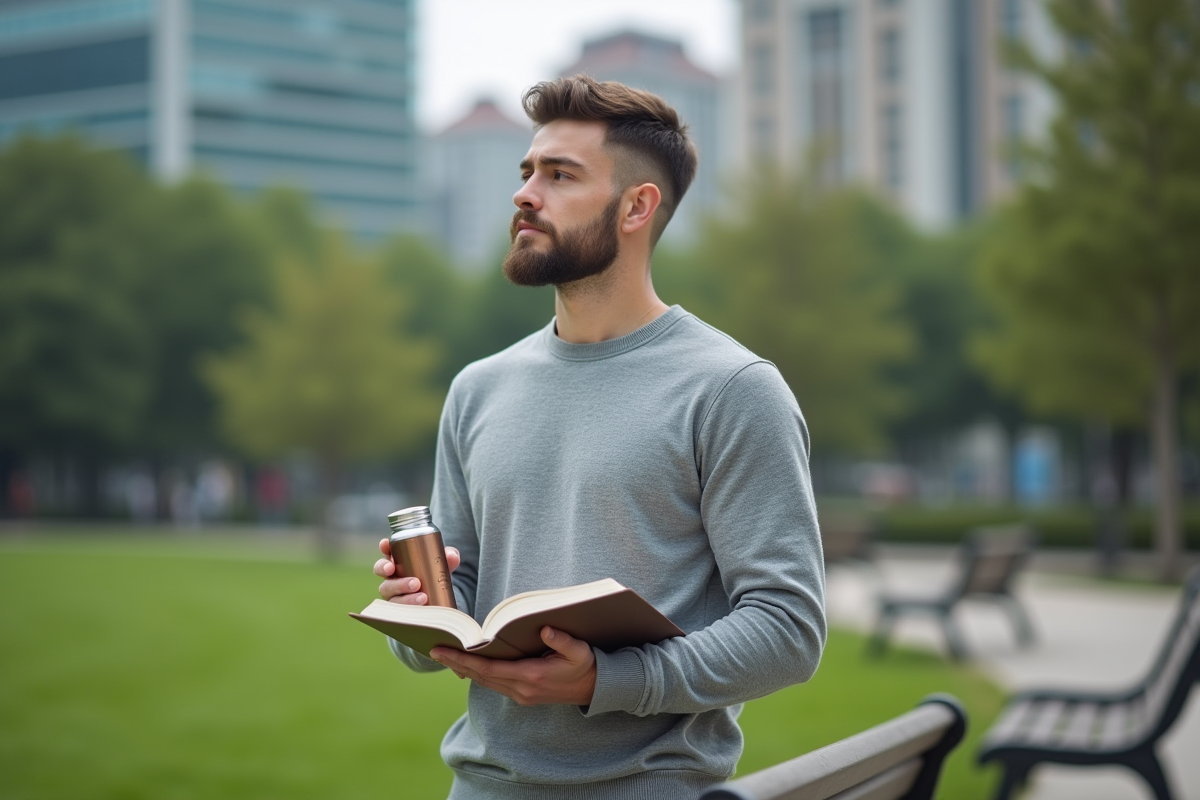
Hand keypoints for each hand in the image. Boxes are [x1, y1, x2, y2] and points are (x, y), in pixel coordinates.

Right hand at [375, 538, 460, 604]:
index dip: (384, 547)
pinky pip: (397, 610)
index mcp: (398, 560)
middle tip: (410, 576)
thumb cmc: (435, 573)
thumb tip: (451, 556)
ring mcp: (392, 592)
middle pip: (381, 570)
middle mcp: (391, 575)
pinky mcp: (397, 608)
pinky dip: (409, 609)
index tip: (386, 544)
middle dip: (388, 570)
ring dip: (405, 595)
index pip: (387, 551)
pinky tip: (421, 609)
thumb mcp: (443, 564)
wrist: (439, 598)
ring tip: (423, 596)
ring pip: (389, 592)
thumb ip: (448, 557)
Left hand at [431, 627, 596, 706]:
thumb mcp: (580, 651)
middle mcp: (522, 689)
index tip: (443, 650)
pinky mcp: (523, 695)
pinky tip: (468, 665)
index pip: (489, 669)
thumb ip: (563, 641)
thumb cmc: (587, 666)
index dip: (463, 660)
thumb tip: (545, 628)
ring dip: (464, 669)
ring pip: (485, 682)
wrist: (596, 689)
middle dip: (456, 663)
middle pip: (480, 676)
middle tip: (434, 649)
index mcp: (532, 676)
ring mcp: (521, 695)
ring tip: (445, 655)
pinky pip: (494, 684)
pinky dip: (478, 674)